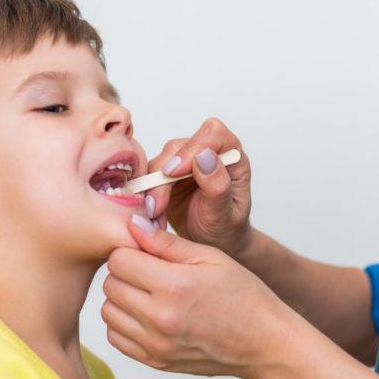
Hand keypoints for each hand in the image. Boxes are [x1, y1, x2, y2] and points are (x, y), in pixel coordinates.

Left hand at [102, 216, 292, 378]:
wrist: (263, 343)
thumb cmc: (244, 297)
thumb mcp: (211, 257)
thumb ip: (167, 242)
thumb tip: (132, 225)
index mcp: (174, 285)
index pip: (119, 259)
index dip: (131, 250)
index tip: (147, 253)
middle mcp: (159, 317)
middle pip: (110, 284)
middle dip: (125, 272)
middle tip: (149, 271)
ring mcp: (154, 343)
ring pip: (107, 311)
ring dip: (122, 298)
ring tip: (149, 293)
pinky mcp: (154, 361)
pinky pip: (116, 338)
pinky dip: (125, 323)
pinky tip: (147, 314)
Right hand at [144, 118, 253, 258]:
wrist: (214, 243)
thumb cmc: (226, 230)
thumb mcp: (225, 215)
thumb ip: (217, 186)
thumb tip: (205, 156)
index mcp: (232, 158)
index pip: (212, 135)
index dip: (191, 149)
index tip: (174, 173)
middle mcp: (209, 154)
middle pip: (179, 147)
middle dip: (163, 175)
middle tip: (157, 206)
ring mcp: (187, 162)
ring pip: (161, 160)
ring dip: (152, 187)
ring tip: (155, 214)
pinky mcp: (168, 174)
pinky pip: (149, 175)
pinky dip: (146, 194)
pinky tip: (151, 214)